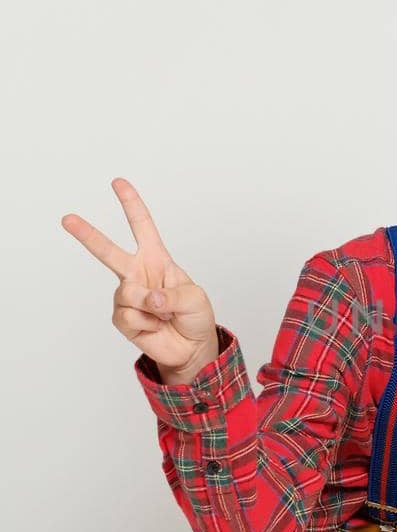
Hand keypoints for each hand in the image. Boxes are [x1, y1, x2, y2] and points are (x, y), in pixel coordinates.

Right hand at [61, 177, 218, 377]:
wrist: (191, 348)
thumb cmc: (195, 317)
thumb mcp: (195, 298)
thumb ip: (172, 294)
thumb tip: (148, 299)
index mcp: (157, 259)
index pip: (142, 227)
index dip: (131, 204)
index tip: (118, 182)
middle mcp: (138, 274)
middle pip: (108, 251)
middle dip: (87, 235)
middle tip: (67, 218)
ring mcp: (128, 296)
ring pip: (128, 293)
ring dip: (150, 306)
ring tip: (164, 315)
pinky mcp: (122, 318)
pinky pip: (128, 315)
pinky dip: (146, 323)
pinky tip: (154, 326)